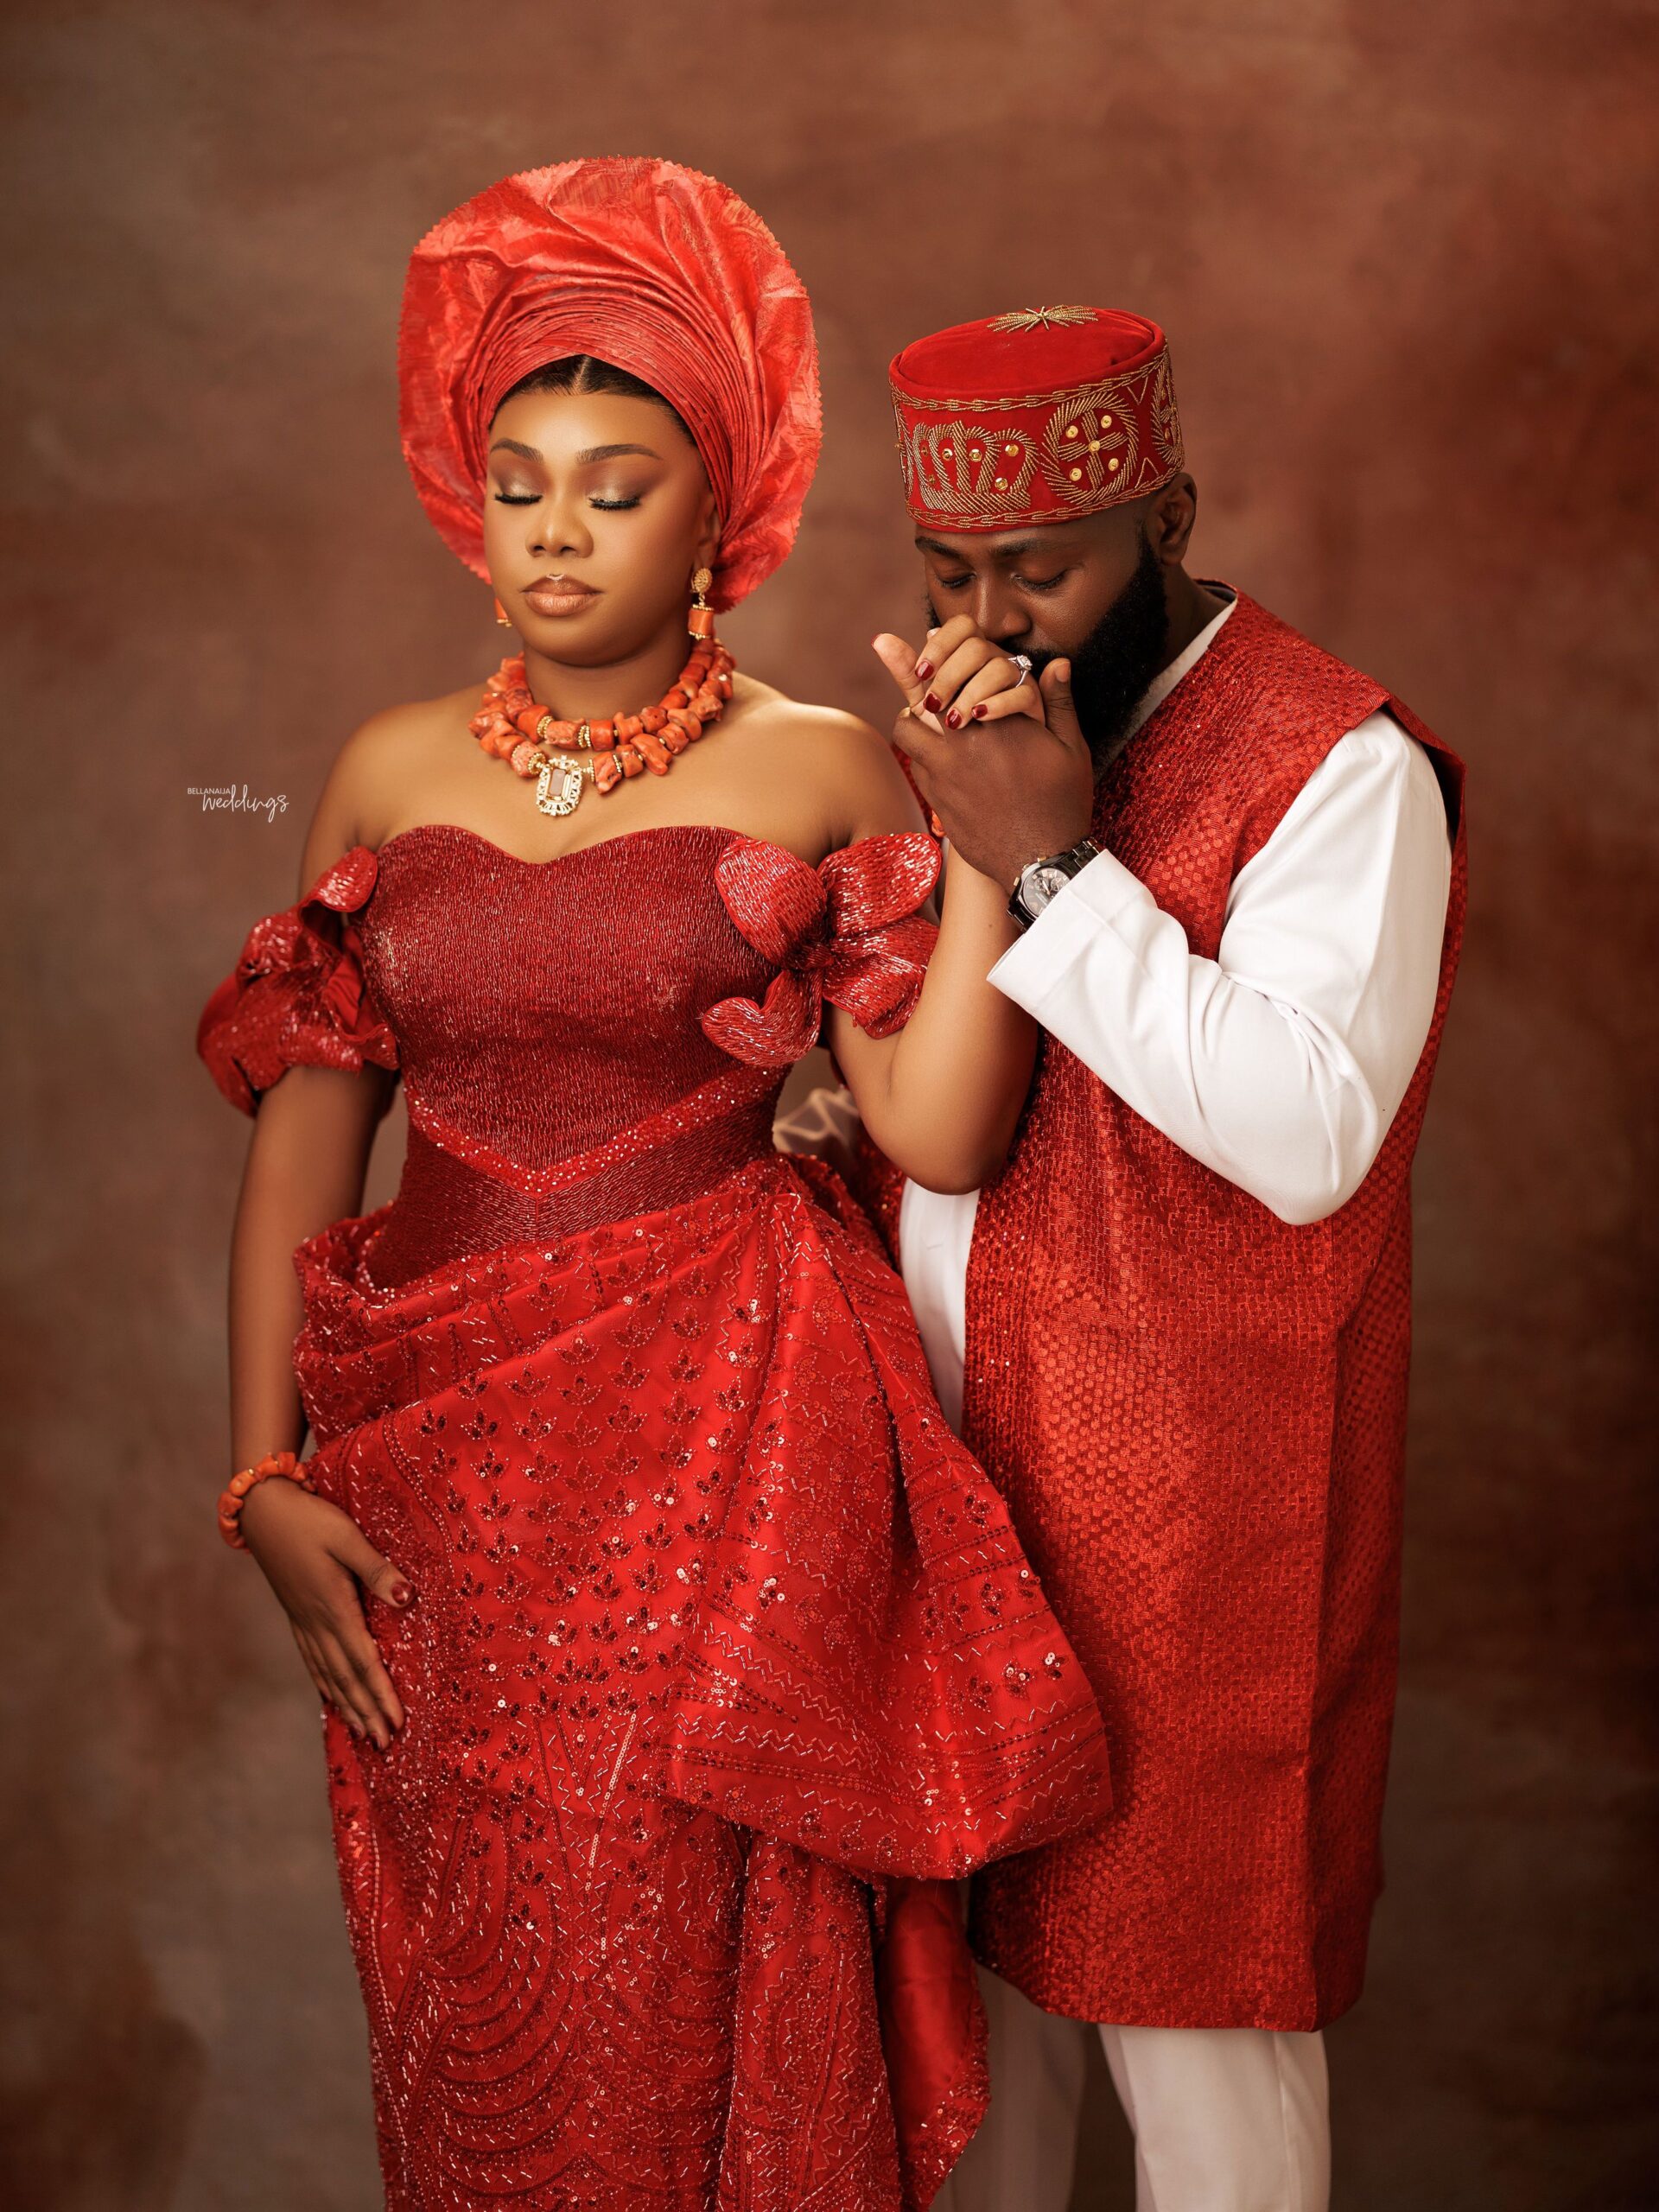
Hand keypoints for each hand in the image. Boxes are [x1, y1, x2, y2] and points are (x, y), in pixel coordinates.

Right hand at [238, 1476, 412, 1748]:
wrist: (262, 1511)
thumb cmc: (310, 1518)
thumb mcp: (346, 1537)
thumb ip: (376, 1569)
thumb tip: (406, 1598)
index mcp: (333, 1607)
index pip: (363, 1662)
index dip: (381, 1695)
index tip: (397, 1724)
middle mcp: (316, 1623)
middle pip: (346, 1678)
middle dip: (367, 1712)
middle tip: (385, 1744)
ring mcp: (302, 1621)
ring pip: (328, 1674)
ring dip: (347, 1705)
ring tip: (364, 1733)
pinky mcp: (295, 1614)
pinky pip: (312, 1660)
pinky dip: (325, 1684)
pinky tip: (331, 1696)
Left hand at [872, 625, 1095, 891]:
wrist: (1041, 862)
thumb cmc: (1061, 803)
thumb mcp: (1070, 749)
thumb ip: (1058, 702)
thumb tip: (1057, 663)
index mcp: (998, 721)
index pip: (956, 674)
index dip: (941, 662)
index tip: (935, 658)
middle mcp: (964, 742)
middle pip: (920, 699)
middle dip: (924, 691)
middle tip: (931, 691)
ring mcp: (944, 773)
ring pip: (907, 731)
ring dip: (916, 725)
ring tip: (934, 726)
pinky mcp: (934, 800)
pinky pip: (915, 766)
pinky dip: (923, 757)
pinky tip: (945, 762)